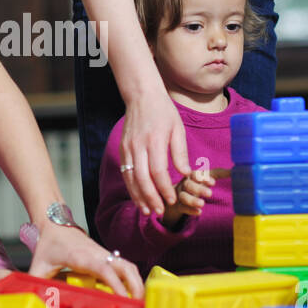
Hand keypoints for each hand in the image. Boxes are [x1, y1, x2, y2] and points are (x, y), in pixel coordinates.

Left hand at [28, 223, 144, 298]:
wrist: (54, 223)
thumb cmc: (47, 245)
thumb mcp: (38, 265)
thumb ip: (34, 283)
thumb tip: (31, 300)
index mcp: (82, 257)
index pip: (105, 270)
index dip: (116, 285)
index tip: (124, 299)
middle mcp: (97, 254)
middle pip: (125, 267)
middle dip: (136, 285)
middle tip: (137, 305)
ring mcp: (104, 254)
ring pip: (128, 266)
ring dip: (137, 282)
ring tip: (138, 302)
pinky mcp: (106, 255)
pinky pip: (124, 266)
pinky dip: (131, 278)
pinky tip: (131, 293)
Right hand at [120, 83, 189, 216]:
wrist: (141, 96)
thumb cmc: (163, 112)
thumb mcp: (178, 129)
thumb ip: (180, 152)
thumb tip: (185, 174)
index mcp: (154, 140)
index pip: (158, 171)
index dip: (164, 188)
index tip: (172, 199)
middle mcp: (138, 146)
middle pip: (142, 178)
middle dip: (151, 198)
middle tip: (160, 211)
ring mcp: (127, 148)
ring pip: (131, 178)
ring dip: (139, 197)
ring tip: (148, 211)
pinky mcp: (122, 150)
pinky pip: (125, 173)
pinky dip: (131, 188)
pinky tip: (139, 198)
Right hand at [160, 171, 213, 228]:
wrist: (179, 195)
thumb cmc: (196, 184)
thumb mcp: (206, 178)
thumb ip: (218, 173)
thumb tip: (233, 171)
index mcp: (191, 176)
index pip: (195, 174)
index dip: (203, 178)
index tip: (213, 183)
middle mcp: (184, 184)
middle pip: (188, 185)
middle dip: (198, 189)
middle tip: (210, 194)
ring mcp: (180, 195)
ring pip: (183, 197)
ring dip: (192, 200)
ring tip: (202, 204)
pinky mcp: (178, 205)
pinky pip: (182, 207)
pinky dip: (190, 210)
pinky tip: (198, 212)